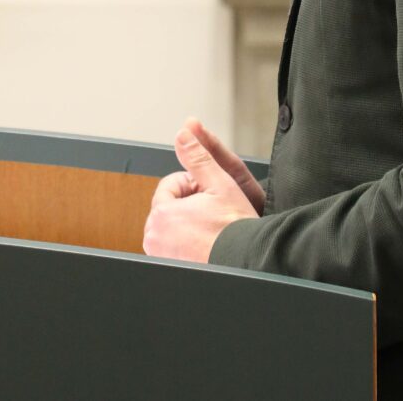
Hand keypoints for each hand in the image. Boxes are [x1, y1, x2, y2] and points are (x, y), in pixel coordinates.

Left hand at [142, 117, 263, 262]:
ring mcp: (161, 256)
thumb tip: (183, 134)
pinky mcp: (171, 269)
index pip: (170, 185)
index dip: (194, 184)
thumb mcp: (219, 182)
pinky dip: (188, 243)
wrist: (247, 263)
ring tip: (212, 227)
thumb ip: (196, 156)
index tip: (210, 194)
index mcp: (162, 214)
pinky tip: (207, 242)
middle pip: (169, 206)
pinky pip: (175, 247)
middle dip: (189, 203)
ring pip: (172, 227)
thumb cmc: (235, 229)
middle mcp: (155, 238)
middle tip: (213, 211)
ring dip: (189, 222)